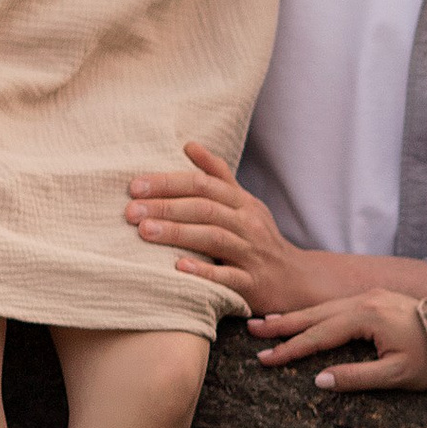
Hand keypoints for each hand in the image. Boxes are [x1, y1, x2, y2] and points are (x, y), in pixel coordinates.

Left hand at [123, 142, 309, 310]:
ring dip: (178, 232)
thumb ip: (218, 175)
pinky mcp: (253, 283)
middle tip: (130, 210)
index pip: (203, 184)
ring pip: (214, 237)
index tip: (135, 186)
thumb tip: (189, 144)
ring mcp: (251, 253)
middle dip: (166, 206)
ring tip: (145, 231)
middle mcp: (247, 223)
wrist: (296, 280)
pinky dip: (205, 271)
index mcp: (241, 202)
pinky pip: (228, 276)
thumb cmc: (260, 239)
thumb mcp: (244, 202)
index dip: (169, 183)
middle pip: (205, 208)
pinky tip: (179, 267)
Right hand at [248, 290, 426, 391]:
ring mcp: (370, 296)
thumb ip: (357, 378)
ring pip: (323, 307)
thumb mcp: (397, 375)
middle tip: (251, 329)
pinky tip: (303, 317)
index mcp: (367, 316)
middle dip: (282, 324)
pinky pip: (336, 305)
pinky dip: (315, 313)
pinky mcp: (376, 299)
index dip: (290, 349)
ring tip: (267, 321)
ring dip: (295, 316)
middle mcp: (364, 300)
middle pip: (315, 315)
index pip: (319, 335)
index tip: (265, 359)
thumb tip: (319, 381)